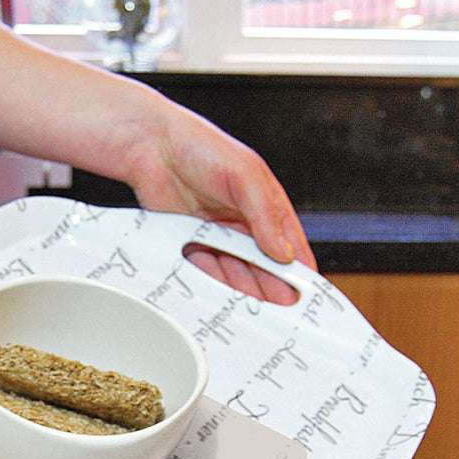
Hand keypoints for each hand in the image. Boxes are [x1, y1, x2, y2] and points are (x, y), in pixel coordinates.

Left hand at [124, 101, 316, 305]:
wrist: (151, 146)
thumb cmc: (200, 146)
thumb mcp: (245, 174)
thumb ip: (266, 214)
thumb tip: (283, 251)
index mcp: (265, 203)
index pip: (291, 244)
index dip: (300, 270)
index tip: (307, 295)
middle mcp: (243, 222)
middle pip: (263, 265)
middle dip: (272, 288)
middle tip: (279, 313)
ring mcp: (216, 234)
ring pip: (235, 272)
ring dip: (244, 291)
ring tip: (252, 311)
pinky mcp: (190, 242)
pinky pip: (206, 270)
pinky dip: (214, 285)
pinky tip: (222, 299)